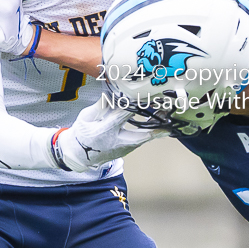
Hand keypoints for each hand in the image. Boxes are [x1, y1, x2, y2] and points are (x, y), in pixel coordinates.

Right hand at [53, 101, 168, 172]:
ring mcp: (123, 148)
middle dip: (155, 124)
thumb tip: (111, 92)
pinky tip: (163, 125)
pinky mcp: (127, 149)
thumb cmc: (82, 134)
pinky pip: (142, 140)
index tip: (145, 96)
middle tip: (167, 114)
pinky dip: (153, 132)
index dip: (134, 106)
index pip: (122, 116)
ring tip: (169, 117)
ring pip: (144, 138)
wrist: (79, 155)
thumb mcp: (86, 117)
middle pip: (140, 133)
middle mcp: (117, 141)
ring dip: (158, 128)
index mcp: (104, 131)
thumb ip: (101, 105)